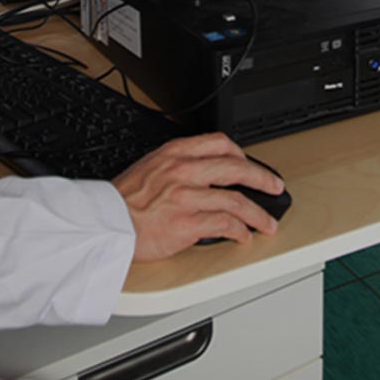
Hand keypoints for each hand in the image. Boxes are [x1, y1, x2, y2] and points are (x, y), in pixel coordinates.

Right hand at [113, 133, 283, 262]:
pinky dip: (240, 231)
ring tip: (267, 223)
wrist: (105, 225)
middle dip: (262, 178)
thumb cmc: (121, 202)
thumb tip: (200, 173)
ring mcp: (187, 197)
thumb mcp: (148, 167)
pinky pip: (224, 224)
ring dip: (258, 213)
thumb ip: (175, 166)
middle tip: (274, 187)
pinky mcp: (188, 223)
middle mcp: (183, 171)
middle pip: (236, 168)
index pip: (219, 143)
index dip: (241, 153)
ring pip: (236, 200)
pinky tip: (244, 235)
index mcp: (174, 154)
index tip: (249, 163)